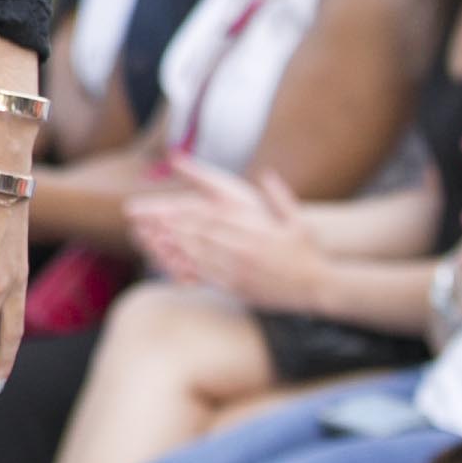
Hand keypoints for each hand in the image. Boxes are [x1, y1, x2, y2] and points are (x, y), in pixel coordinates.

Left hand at [128, 159, 321, 309]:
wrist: (320, 285)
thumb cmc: (309, 253)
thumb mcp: (297, 220)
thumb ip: (279, 196)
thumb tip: (267, 175)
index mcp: (253, 226)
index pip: (210, 215)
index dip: (182, 212)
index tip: (161, 208)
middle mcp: (242, 245)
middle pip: (196, 233)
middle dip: (166, 227)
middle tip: (141, 222)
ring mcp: (238, 267)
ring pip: (196, 255)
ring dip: (169, 247)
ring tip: (146, 242)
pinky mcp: (238, 287)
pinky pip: (206, 278)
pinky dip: (185, 271)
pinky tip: (168, 267)